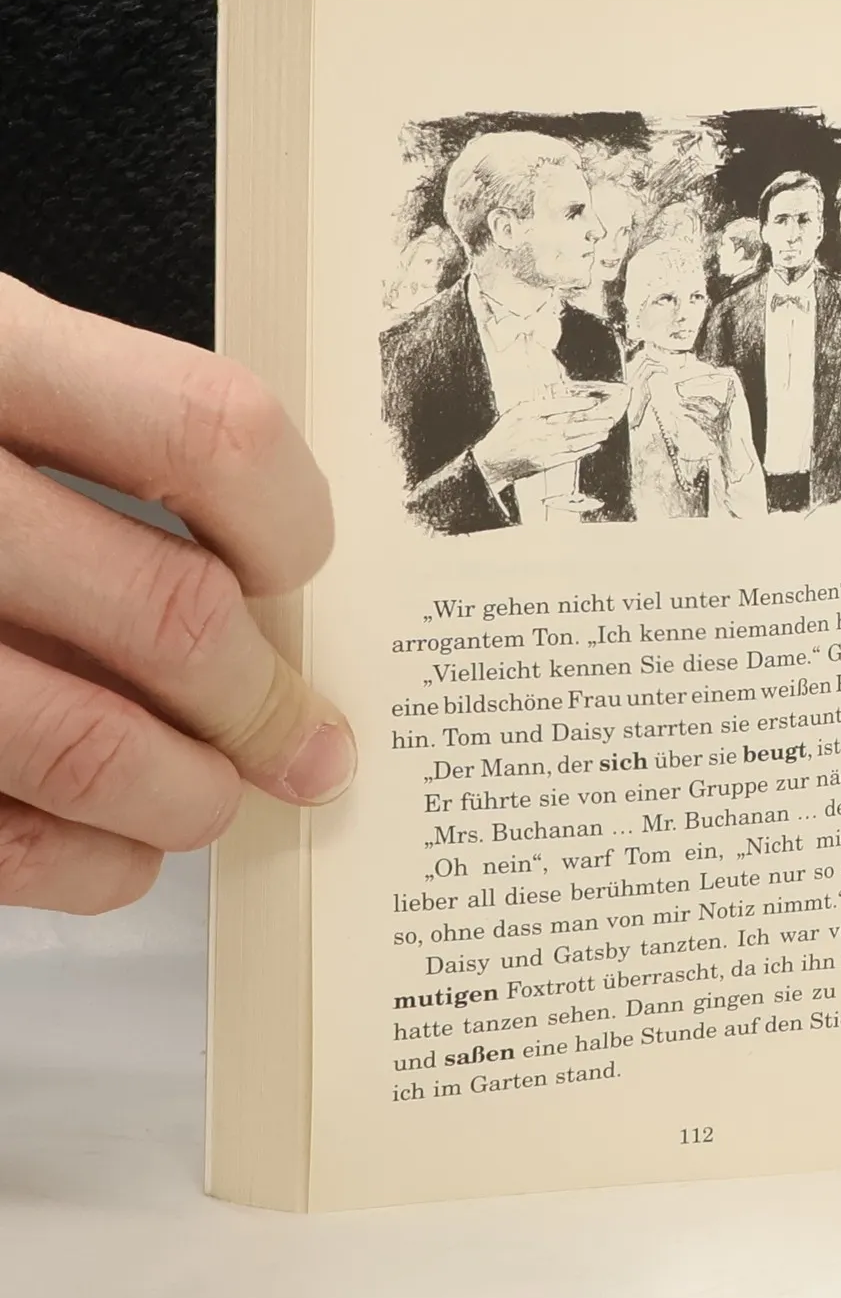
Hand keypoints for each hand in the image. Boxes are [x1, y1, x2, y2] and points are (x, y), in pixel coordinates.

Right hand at [0, 274, 354, 913]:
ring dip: (185, 796)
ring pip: (87, 747)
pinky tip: (109, 847)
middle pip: (172, 614)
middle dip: (263, 704)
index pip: (209, 434)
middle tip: (299, 740)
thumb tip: (266, 583)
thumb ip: (92, 433)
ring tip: (209, 798)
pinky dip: (83, 863)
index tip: (298, 569)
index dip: (291, 520)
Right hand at [472, 387, 625, 488]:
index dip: (577, 404)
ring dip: (592, 437)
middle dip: (592, 423)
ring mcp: (542, 450)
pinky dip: (584, 450)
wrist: (493, 462)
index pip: (557, 407)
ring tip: (606, 430)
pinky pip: (569, 456)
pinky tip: (594, 445)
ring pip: (573, 442)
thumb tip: (565, 399)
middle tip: (608, 419)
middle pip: (570, 426)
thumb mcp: (517, 412)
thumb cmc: (505, 433)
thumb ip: (539, 405)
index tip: (593, 402)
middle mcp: (536, 432)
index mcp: (528, 416)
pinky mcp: (546, 463)